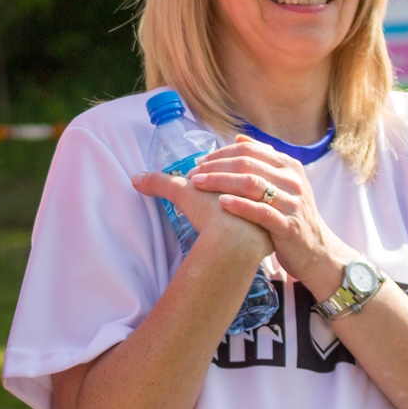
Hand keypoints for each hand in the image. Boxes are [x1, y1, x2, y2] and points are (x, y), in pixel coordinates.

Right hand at [131, 169, 269, 264]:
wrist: (234, 242)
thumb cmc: (210, 214)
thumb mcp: (184, 194)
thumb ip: (161, 183)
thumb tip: (135, 178)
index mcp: (244, 177)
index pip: (241, 165)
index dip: (229, 165)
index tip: (220, 170)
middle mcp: (260, 193)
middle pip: (258, 183)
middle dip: (248, 183)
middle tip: (235, 189)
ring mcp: (269, 216)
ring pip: (267, 206)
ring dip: (258, 206)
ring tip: (245, 211)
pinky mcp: (271, 239)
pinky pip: (269, 232)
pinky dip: (261, 232)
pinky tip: (254, 235)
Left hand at [188, 135, 352, 297]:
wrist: (316, 251)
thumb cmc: (291, 215)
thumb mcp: (284, 183)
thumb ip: (264, 160)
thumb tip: (239, 139)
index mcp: (289, 166)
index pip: (250, 150)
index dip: (221, 153)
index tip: (199, 160)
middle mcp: (292, 180)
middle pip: (247, 164)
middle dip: (215, 166)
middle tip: (193, 173)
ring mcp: (291, 202)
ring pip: (252, 184)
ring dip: (220, 181)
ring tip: (198, 184)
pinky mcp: (288, 226)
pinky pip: (261, 212)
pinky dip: (239, 205)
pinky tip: (220, 203)